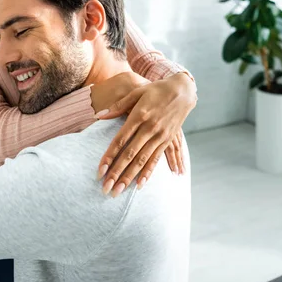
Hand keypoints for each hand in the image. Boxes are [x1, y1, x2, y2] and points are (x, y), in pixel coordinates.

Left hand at [97, 72, 196, 196]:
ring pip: (142, 161)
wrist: (182, 90)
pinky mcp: (167, 141)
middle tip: (106, 189)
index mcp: (139, 115)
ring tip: (119, 191)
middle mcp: (150, 128)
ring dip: (130, 177)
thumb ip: (118, 105)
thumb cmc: (155, 90)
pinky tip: (139, 186)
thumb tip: (99, 115)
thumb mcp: (137, 92)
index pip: (120, 140)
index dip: (109, 156)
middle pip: (130, 155)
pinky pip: (156, 160)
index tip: (100, 170)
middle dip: (117, 173)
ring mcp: (160, 136)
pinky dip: (148, 173)